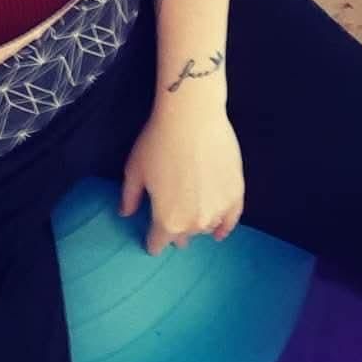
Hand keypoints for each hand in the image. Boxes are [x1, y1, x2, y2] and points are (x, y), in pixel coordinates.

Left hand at [118, 106, 244, 255]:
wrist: (192, 117)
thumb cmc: (159, 141)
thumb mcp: (134, 170)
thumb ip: (130, 197)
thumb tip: (125, 213)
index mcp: (167, 221)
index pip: (158, 243)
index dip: (152, 240)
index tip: (150, 236)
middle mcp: (194, 223)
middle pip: (182, 237)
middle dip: (174, 230)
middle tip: (170, 216)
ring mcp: (218, 210)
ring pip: (205, 227)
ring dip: (197, 223)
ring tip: (191, 212)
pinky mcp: (236, 195)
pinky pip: (231, 221)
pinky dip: (223, 227)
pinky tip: (218, 232)